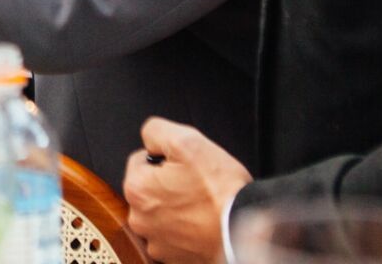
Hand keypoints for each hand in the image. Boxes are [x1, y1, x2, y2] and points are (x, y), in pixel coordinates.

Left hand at [123, 118, 250, 263]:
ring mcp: (157, 242)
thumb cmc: (220, 191)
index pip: (141, 160)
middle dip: (169, 184)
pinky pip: (174, 237)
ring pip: (162, 213)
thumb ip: (156, 131)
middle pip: (150, 188)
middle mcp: (140, 219)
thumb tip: (149, 138)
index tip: (185, 166)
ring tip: (201, 206)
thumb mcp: (187, 141)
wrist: (244, 231)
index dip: (166, 158)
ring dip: (177, 208)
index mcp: (137, 189)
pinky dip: (186, 231)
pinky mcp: (174, 258)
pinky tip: (202, 224)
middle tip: (196, 185)